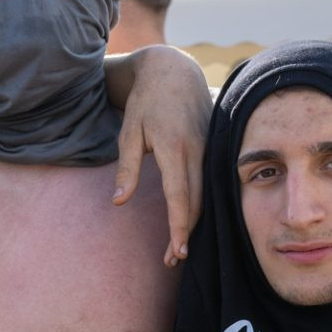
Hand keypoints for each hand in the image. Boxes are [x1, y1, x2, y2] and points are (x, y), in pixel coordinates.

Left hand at [110, 45, 209, 265]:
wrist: (174, 71)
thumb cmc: (146, 102)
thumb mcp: (129, 133)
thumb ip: (127, 169)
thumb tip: (118, 202)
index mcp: (174, 149)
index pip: (179, 197)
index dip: (178, 228)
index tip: (176, 252)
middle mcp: (197, 151)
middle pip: (195, 203)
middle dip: (185, 234)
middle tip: (173, 260)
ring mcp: (208, 149)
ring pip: (205, 195)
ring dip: (193, 223)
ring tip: (179, 247)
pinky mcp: (212, 148)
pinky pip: (209, 182)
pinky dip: (201, 205)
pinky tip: (190, 220)